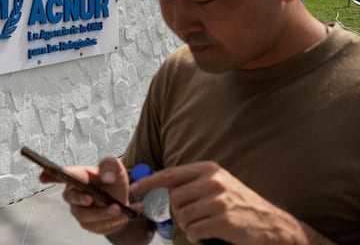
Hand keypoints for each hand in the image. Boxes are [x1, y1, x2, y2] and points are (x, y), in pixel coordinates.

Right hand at [40, 157, 130, 234]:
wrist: (123, 199)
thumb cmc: (113, 180)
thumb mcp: (115, 167)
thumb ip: (110, 166)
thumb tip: (106, 178)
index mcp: (77, 176)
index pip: (59, 175)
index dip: (50, 175)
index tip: (43, 176)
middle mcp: (74, 194)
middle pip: (71, 198)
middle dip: (81, 199)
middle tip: (92, 199)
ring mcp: (80, 211)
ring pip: (86, 215)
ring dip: (103, 213)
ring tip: (119, 208)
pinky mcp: (90, 224)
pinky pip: (100, 226)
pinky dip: (116, 220)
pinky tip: (129, 213)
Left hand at [129, 161, 330, 244]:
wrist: (273, 225)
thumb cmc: (240, 205)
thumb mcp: (218, 185)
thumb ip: (192, 184)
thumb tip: (161, 191)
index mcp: (209, 169)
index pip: (170, 174)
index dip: (148, 182)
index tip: (133, 189)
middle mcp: (213, 181)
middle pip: (174, 199)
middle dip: (178, 213)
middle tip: (194, 219)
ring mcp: (219, 200)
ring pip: (183, 217)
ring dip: (190, 226)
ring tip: (207, 225)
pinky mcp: (223, 220)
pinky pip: (193, 231)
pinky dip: (198, 237)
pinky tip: (212, 234)